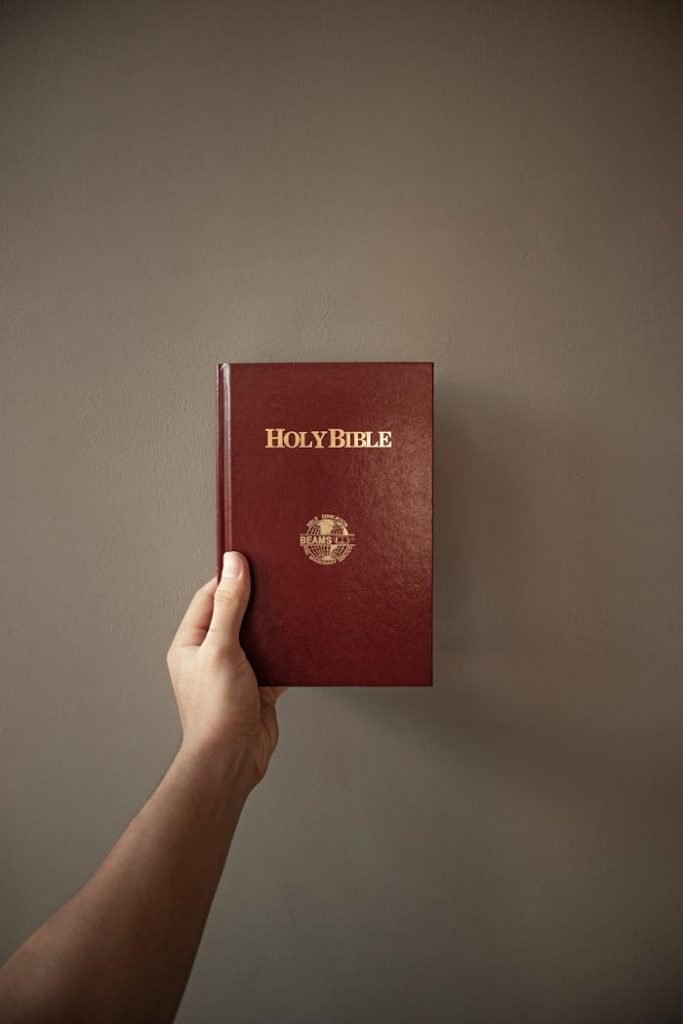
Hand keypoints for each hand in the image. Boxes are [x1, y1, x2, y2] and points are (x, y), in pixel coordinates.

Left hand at [166, 551, 286, 789]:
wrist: (233, 759)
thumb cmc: (216, 711)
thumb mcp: (222, 648)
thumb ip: (230, 605)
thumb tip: (233, 565)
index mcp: (191, 642)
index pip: (210, 596)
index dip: (231, 577)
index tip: (254, 560)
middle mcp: (211, 655)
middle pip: (236, 614)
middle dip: (256, 598)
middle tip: (278, 579)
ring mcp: (235, 671)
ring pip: (257, 637)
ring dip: (273, 626)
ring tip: (293, 606)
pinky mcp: (259, 687)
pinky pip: (275, 660)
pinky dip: (287, 651)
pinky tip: (301, 641)